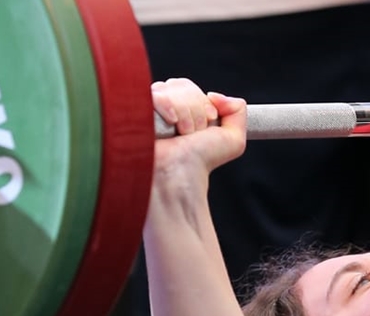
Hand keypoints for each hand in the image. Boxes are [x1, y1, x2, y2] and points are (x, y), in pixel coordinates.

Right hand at [149, 78, 246, 206]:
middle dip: (196, 111)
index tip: (205, 127)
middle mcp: (156, 108)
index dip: (202, 105)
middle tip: (191, 135)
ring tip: (179, 136)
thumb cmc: (200, 163)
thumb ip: (237, 111)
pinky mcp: (131, 111)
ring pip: (170, 88)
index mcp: (175, 110)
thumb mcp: (233, 140)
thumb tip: (215, 94)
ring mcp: (142, 109)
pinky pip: (154, 93)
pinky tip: (170, 123)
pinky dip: (167, 106)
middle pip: (181, 85)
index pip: (187, 86)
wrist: (180, 177)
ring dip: (185, 115)